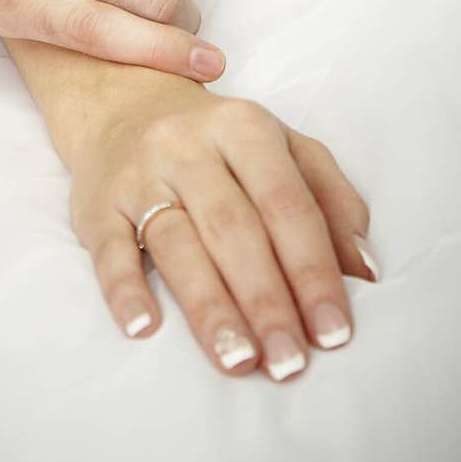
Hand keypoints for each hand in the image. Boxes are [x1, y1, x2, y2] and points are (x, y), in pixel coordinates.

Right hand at [68, 73, 375, 381]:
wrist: (120, 100)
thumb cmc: (216, 140)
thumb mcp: (282, 146)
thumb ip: (330, 198)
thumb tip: (364, 271)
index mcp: (245, 127)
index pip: (287, 204)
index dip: (313, 270)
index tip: (333, 331)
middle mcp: (188, 145)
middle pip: (234, 228)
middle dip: (267, 300)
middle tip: (290, 361)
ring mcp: (139, 174)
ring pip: (176, 243)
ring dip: (208, 306)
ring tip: (238, 359)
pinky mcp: (96, 204)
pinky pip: (108, 249)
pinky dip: (124, 289)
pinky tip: (144, 327)